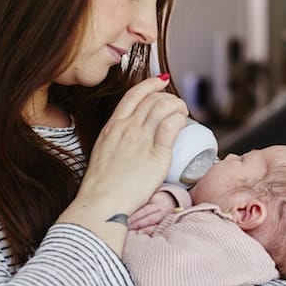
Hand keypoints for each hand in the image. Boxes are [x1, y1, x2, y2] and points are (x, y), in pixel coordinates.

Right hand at [58, 76, 186, 249]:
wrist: (101, 203)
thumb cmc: (101, 186)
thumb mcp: (103, 152)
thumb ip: (117, 142)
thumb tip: (130, 143)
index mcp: (113, 126)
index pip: (134, 95)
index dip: (150, 84)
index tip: (161, 82)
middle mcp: (127, 128)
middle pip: (153, 98)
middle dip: (169, 97)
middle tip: (177, 107)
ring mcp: (141, 139)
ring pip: (164, 107)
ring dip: (178, 106)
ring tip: (183, 114)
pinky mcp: (156, 154)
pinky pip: (172, 126)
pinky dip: (180, 119)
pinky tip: (184, 124)